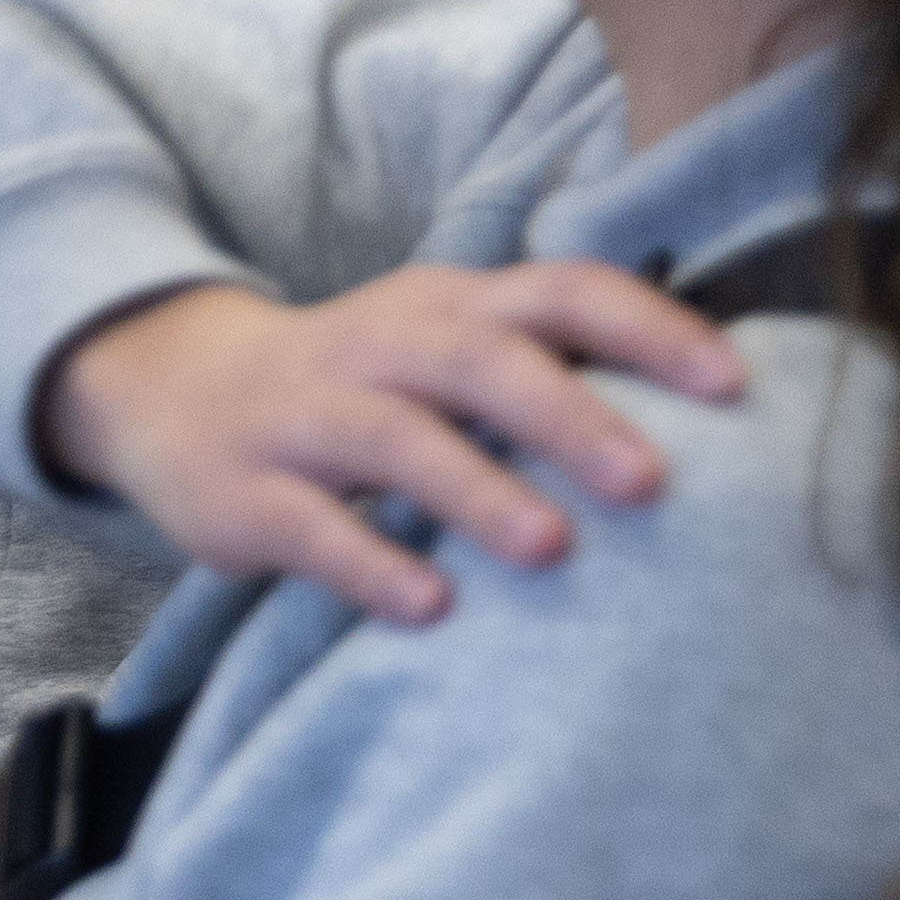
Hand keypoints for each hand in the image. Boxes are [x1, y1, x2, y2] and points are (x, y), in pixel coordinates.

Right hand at [36, 261, 745, 621]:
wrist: (168, 390)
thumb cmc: (355, 383)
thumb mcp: (440, 347)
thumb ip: (546, 367)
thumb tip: (715, 422)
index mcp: (447, 307)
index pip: (558, 292)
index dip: (646, 330)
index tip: (731, 387)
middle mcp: (379, 347)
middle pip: (477, 359)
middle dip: (567, 414)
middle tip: (651, 482)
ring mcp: (305, 415)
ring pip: (393, 436)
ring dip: (475, 488)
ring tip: (551, 549)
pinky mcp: (246, 492)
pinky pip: (311, 526)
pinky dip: (370, 562)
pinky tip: (429, 607)